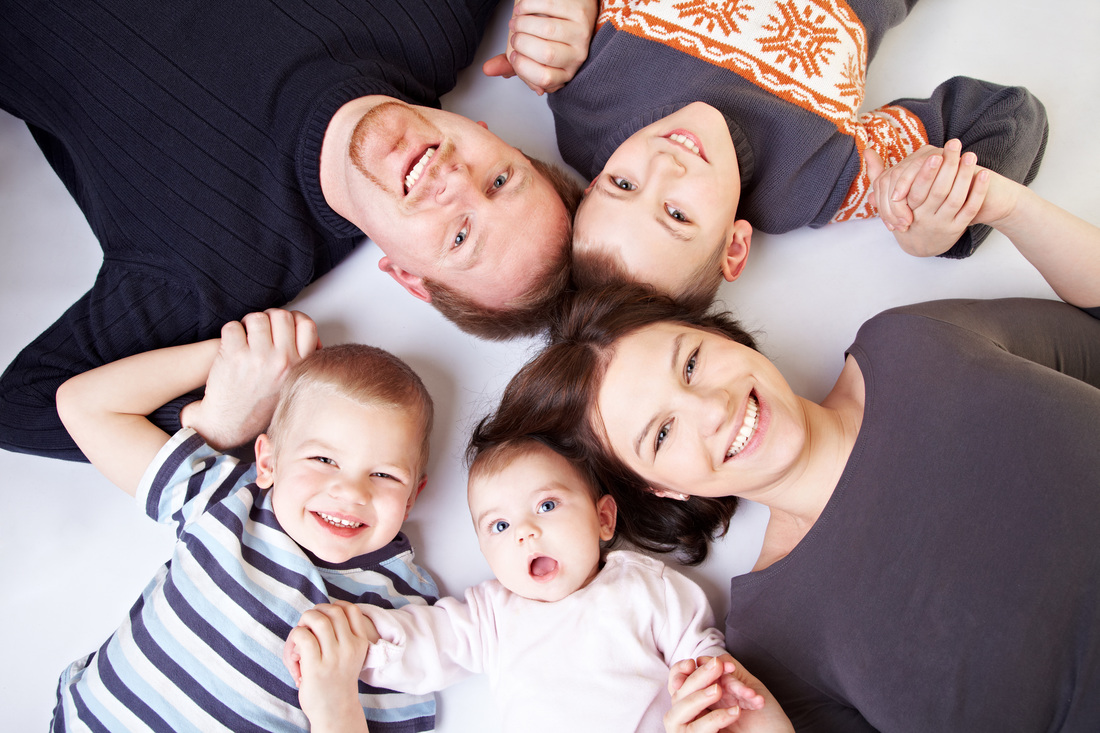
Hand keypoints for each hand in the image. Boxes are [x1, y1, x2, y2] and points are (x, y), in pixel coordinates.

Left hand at [181, 308, 318, 448]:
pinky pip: (234, 326)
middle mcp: (282, 361)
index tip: (283, 326)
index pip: (307, 325)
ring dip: (248, 324)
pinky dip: (230, 332)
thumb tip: (307, 335)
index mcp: (299, 366)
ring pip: (258, 317)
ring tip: (245, 338)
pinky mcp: (234, 355)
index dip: (294, 320)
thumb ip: (301, 360)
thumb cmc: (258, 406)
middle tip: (261, 330)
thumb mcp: (292, 386)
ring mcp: (258, 357)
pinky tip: (232, 346)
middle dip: (270, 318)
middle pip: (282, 315)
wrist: (228, 424)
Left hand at [283, 601, 378, 732]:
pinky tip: (294, 653)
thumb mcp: (349, 656)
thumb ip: (341, 636)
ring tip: (300, 638)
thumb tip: (317, 614)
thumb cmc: (337, 682)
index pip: (351, 609)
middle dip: (315, 612)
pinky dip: (294, 638)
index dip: (334, 605)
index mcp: (360, 643)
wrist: (335, 712)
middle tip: (307, 627)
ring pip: (317, 620)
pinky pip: (303, 637)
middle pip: (332, 611)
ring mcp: (334, 657)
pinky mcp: (316, 667)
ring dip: (304, 623)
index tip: (323, 614)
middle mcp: (350, 647)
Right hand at [482, 0, 597, 94]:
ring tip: (515, 21)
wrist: (568, 9)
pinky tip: (520, 9)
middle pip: (546, 54)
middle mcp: (578, 56)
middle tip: (514, 36)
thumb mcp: (529, 54)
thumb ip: (509, 63)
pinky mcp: (580, 11)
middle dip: (521, 43)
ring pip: (547, 29)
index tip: (513, 55)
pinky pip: (549, 6)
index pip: (545, 79)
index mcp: (565, 73)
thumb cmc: (549, 36)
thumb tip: (489, 69)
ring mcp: (581, 33)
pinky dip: (528, 6)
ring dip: (523, 23)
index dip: (522, 67)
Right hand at [665, 655, 792, 732]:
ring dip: (700, 697)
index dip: (679, 671)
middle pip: (680, 694)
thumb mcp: (747, 687)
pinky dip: (716, 718)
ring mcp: (697, 729)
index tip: (694, 662)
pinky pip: (698, 729)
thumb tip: (702, 659)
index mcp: (703, 699)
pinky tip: (737, 711)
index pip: (678, 683)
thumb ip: (727, 670)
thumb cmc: (767, 719)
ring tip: (726, 691)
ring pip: (680, 712)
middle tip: (719, 668)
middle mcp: (697, 715)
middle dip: (698, 677)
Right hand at [867, 140, 992, 256]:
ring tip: (970, 155)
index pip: (915, 191)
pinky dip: (978, 191)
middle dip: (947, 167)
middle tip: (954, 146)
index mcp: (906, 210)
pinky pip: (970, 208)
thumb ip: (877, 174)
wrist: (918, 245)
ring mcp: (942, 223)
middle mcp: (924, 218)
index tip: (933, 154)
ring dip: (964, 176)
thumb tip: (867, 151)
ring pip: (956, 198)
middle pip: (938, 191)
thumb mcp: (886, 199)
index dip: (925, 173)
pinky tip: (983, 174)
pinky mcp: (958, 227)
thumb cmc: (902, 214)